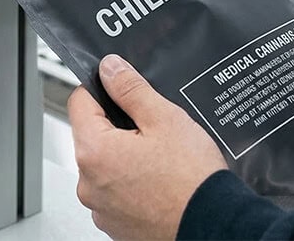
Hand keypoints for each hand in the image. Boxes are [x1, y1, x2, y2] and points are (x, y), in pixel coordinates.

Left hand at [69, 54, 227, 240]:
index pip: (79, 102)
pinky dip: (131, 184)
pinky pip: (115, 192)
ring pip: (105, 166)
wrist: (214, 225)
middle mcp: (88, 183)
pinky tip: (158, 181)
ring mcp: (100, 208)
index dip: (101, 88)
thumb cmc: (192, 180)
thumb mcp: (165, 119)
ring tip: (160, 159)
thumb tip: (110, 68)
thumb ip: (131, 89)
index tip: (121, 88)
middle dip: (118, 126)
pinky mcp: (115, 225)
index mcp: (94, 152)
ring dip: (125, 157)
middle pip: (92, 136)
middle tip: (152, 128)